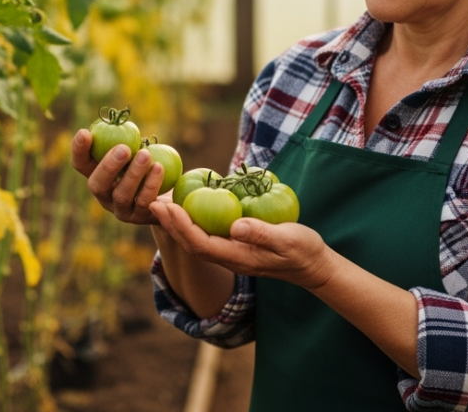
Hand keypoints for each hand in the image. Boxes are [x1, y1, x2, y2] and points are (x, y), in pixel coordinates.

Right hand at [71, 128, 166, 224]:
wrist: (168, 194)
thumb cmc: (146, 163)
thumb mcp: (135, 150)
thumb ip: (126, 140)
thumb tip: (121, 123)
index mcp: (97, 175)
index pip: (80, 164)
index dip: (78, 150)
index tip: (85, 133)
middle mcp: (104, 194)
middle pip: (97, 184)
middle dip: (109, 166)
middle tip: (124, 148)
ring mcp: (120, 209)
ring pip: (122, 195)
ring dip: (133, 174)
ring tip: (146, 154)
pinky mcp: (140, 217)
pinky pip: (144, 202)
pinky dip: (151, 184)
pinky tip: (159, 168)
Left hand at [148, 201, 337, 290]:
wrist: (313, 266)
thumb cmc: (302, 252)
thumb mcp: (287, 240)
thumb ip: (262, 234)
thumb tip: (235, 226)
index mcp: (237, 258)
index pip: (200, 244)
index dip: (181, 227)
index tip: (167, 208)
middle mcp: (229, 258)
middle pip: (191, 243)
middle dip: (171, 224)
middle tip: (153, 202)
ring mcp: (232, 254)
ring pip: (197, 240)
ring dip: (178, 223)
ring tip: (162, 204)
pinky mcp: (237, 246)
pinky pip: (208, 235)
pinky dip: (194, 222)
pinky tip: (189, 207)